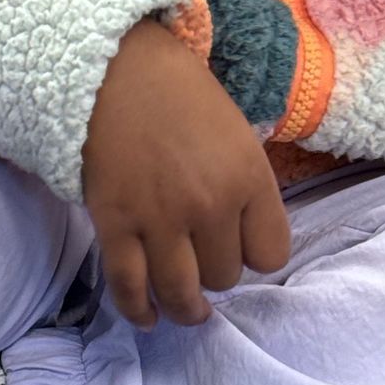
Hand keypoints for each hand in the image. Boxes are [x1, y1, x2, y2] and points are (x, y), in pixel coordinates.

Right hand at [82, 16, 291, 329]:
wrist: (113, 67)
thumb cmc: (178, 93)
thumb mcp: (236, 132)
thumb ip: (245, 186)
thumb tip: (242, 240)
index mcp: (249, 177)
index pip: (271, 255)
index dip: (255, 255)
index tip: (240, 246)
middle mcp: (211, 205)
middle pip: (225, 276)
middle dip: (216, 273)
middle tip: (202, 258)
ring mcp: (160, 218)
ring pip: (182, 292)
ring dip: (185, 307)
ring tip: (185, 310)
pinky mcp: (115, 223)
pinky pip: (130, 285)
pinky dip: (137, 310)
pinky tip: (147, 317)